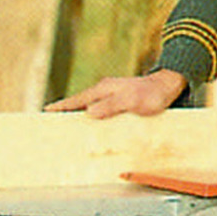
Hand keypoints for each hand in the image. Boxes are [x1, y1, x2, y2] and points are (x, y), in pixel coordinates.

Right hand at [44, 70, 188, 119]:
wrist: (169, 86)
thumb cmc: (152, 94)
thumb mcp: (132, 101)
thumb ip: (111, 106)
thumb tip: (89, 113)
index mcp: (104, 90)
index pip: (78, 100)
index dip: (62, 107)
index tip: (47, 112)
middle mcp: (105, 92)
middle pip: (81, 104)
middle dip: (66, 113)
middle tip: (52, 124)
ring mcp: (113, 96)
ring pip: (91, 108)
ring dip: (80, 116)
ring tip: (69, 129)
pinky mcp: (120, 103)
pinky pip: (102, 111)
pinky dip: (94, 118)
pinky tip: (94, 128)